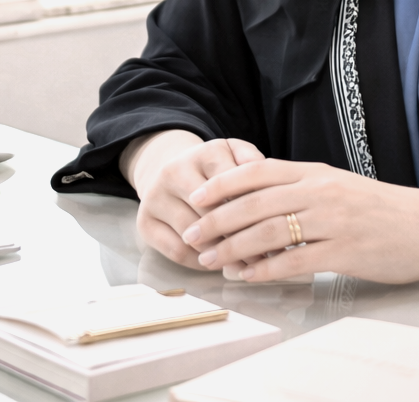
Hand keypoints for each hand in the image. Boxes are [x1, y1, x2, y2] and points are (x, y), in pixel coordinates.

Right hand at [121, 131, 264, 268]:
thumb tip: (265, 177)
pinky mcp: (144, 222)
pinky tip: (219, 264)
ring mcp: (155, 198)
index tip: (273, 228)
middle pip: (209, 212)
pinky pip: (176, 251)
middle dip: (239, 236)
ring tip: (247, 265)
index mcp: (202, 153)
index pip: (228, 183)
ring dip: (221, 253)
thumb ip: (252, 161)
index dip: (252, 208)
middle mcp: (173, 172)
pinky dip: (200, 263)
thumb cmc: (215, 168)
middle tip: (264, 255)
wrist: (172, 171)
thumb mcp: (234, 154)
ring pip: (193, 235)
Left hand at [180, 159, 418, 283]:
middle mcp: (321, 192)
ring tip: (210, 259)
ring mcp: (333, 222)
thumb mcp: (340, 187)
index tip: (197, 197)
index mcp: (317, 174)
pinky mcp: (345, 252)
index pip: (259, 171)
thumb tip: (261, 198)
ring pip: (269, 232)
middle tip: (191, 234)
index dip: (223, 184)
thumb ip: (304, 190)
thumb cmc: (385, 210)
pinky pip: (294, 262)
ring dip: (233, 247)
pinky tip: (246, 277)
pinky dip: (264, 271)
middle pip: (255, 202)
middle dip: (216, 219)